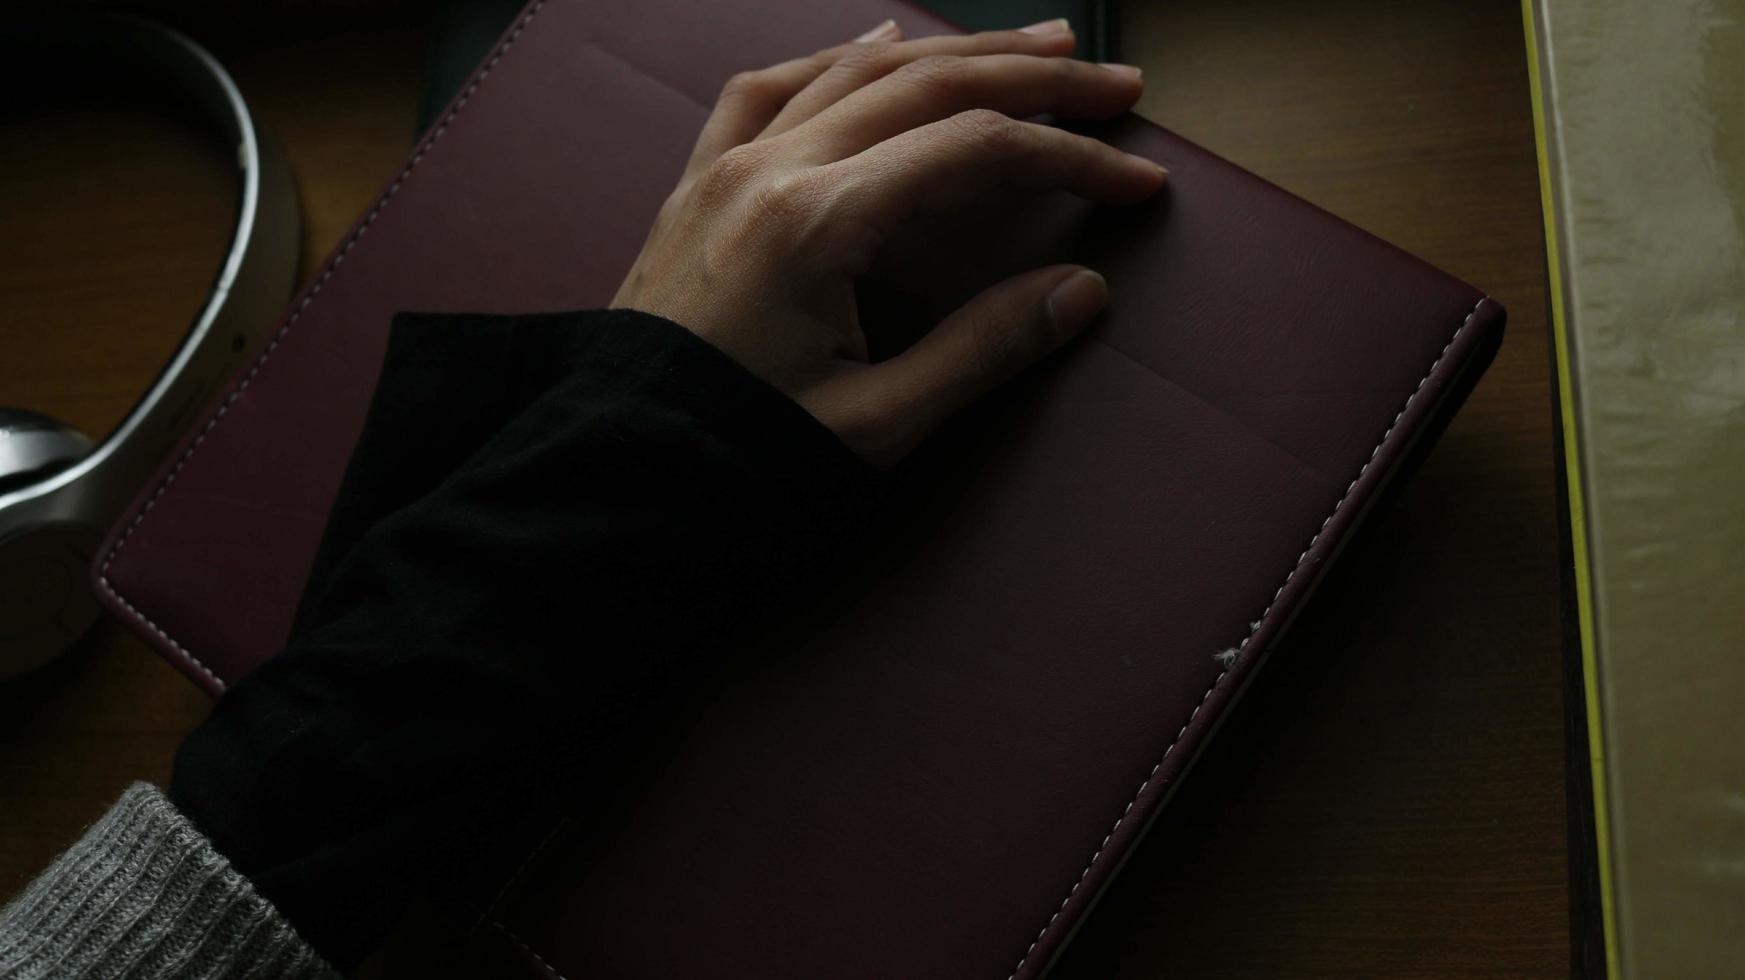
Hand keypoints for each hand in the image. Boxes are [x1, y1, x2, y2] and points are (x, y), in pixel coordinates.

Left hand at [612, 18, 1165, 464]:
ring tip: (1035, 45)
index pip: (974, 151)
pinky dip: (838, 57)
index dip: (1068, 157)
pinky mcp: (699, 184)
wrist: (612, 472)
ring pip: (858, 70)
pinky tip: (880, 42)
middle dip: (1034, 78)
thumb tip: (1081, 292)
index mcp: (815, 222)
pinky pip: (772, 88)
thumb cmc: (732, 456)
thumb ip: (981, 351)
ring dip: (955, 53)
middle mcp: (770, 169)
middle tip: (1115, 85)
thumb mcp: (873, 425)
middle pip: (927, 87)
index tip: (1135, 183)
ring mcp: (727, 167)